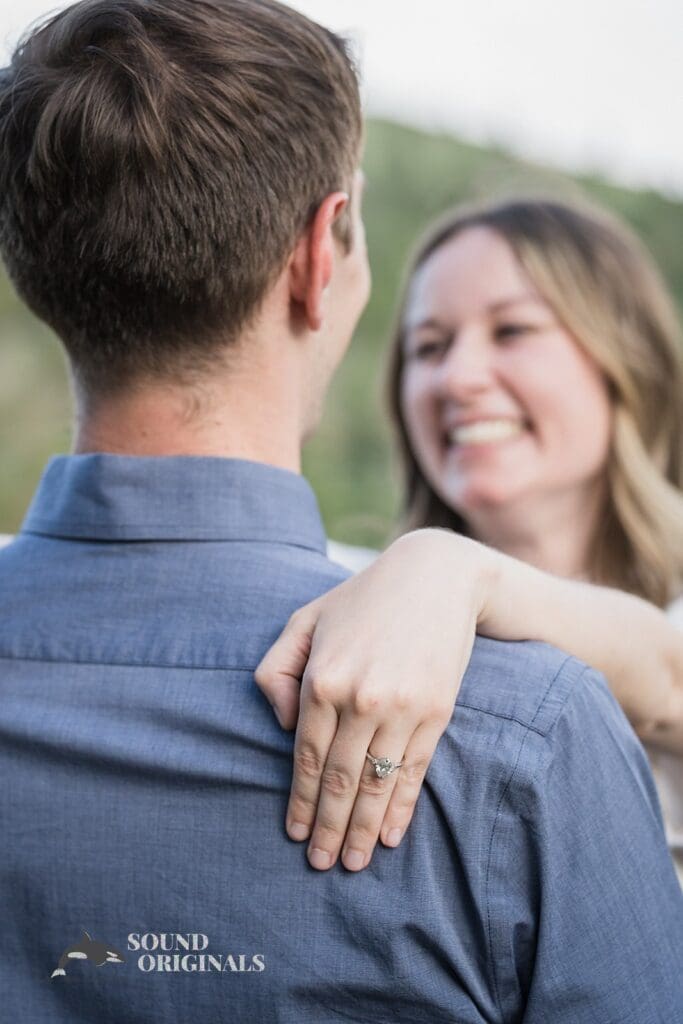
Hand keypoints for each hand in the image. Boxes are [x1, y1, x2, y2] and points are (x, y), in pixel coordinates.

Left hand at [255, 529, 492, 871]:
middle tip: (321, 864)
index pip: (307, 757)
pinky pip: (414, 770)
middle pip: (340, 780)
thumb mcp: (303, 620)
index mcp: (322, 678)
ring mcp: (401, 707)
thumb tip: (282, 725)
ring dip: (363, 829)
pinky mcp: (436, 711)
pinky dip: (401, 807)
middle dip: (329, 827)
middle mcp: (360, 698)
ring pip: (376, 783)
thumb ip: (275, 670)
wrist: (435, 577)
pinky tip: (391, 835)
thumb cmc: (360, 600)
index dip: (301, 801)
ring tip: (354, 863)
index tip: (296, 834)